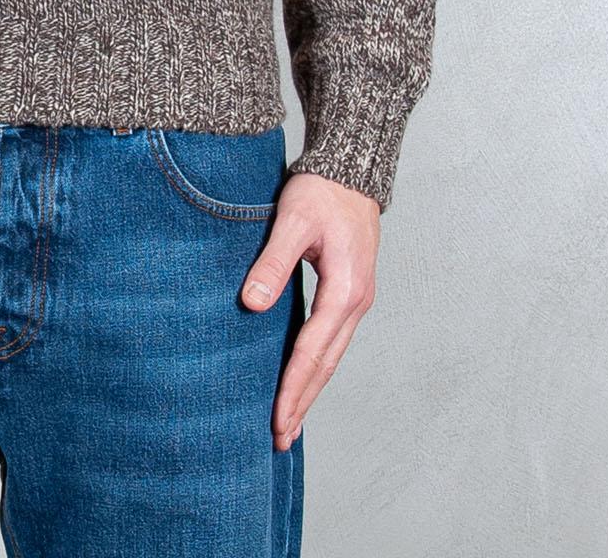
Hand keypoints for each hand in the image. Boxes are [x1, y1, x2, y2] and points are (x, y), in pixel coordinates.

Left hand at [239, 169, 379, 449]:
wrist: (350, 169)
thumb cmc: (321, 191)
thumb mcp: (292, 221)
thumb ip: (273, 263)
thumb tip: (251, 305)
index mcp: (345, 289)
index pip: (313, 351)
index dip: (293, 388)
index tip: (277, 419)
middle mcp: (356, 301)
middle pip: (327, 364)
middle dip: (303, 402)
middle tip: (280, 438)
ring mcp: (356, 298)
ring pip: (332, 355)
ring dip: (311, 388)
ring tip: (290, 421)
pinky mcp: (349, 291)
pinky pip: (332, 340)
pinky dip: (317, 365)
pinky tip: (303, 378)